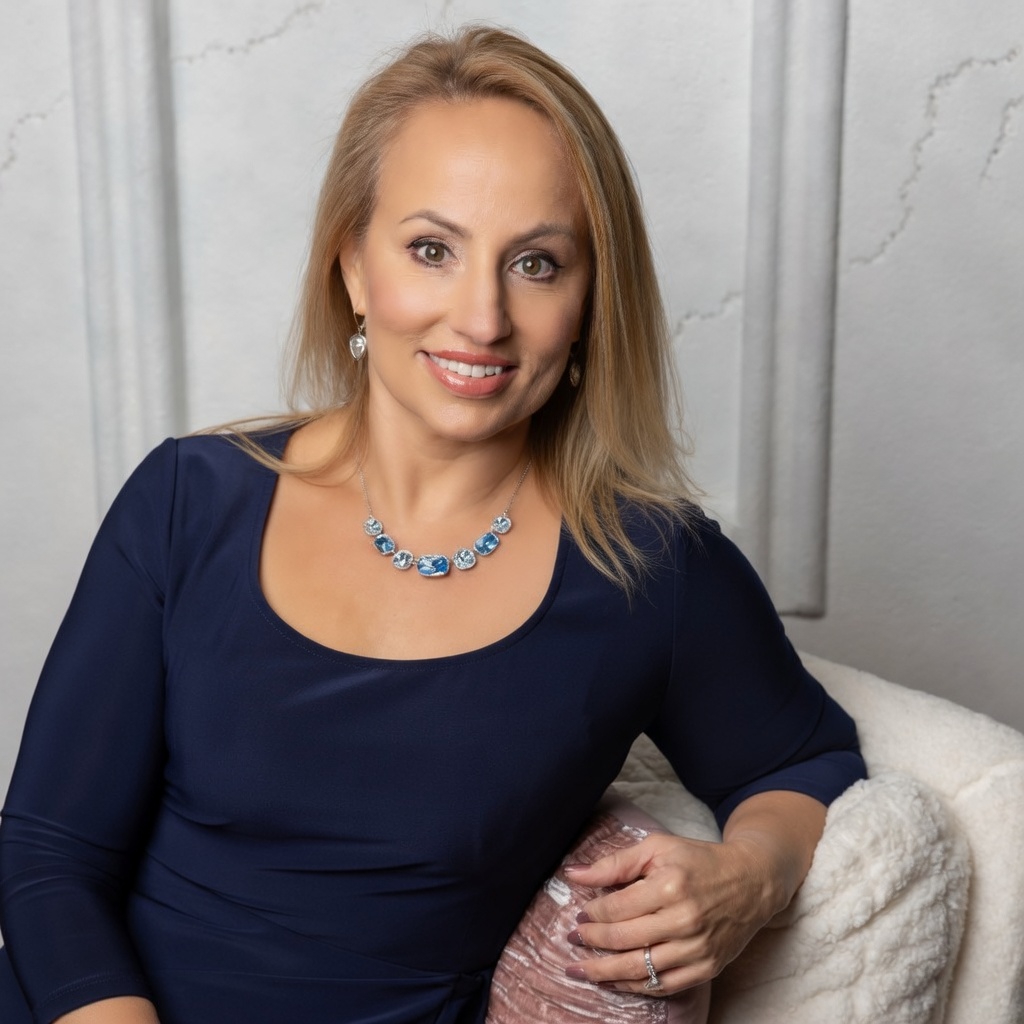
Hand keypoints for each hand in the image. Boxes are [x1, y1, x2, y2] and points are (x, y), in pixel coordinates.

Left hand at [561, 791, 825, 994]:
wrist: (752, 882)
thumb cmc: (700, 861)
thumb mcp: (658, 848)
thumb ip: (615, 863)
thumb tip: (572, 874)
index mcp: (670, 886)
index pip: (618, 908)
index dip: (592, 913)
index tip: (579, 914)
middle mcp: (684, 920)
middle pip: (624, 940)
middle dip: (591, 942)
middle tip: (572, 939)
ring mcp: (697, 948)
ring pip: (640, 969)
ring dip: (604, 972)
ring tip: (580, 969)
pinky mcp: (707, 968)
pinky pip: (662, 986)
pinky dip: (633, 987)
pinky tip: (612, 981)